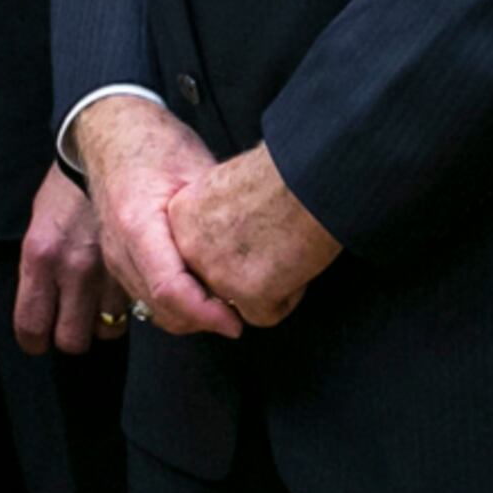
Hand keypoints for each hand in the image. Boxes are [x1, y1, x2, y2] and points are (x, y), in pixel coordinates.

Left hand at [10, 168, 122, 354]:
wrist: (109, 151)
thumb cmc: (67, 192)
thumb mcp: (39, 228)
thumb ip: (40, 270)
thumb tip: (41, 308)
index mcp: (41, 257)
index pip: (31, 325)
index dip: (34, 339)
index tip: (37, 339)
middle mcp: (74, 269)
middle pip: (71, 339)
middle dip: (70, 335)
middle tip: (71, 322)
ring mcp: (111, 271)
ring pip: (108, 329)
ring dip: (103, 323)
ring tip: (100, 306)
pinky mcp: (142, 268)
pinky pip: (135, 310)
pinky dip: (130, 308)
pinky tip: (124, 293)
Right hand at [72, 92, 242, 339]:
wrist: (111, 131)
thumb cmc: (152, 142)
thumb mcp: (197, 168)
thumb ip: (219, 213)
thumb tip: (259, 251)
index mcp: (137, 223)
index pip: (169, 289)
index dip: (206, 313)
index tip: (236, 322)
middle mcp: (119, 247)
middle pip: (161, 308)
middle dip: (203, 320)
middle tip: (241, 311)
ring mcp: (114, 256)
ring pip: (152, 309)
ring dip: (190, 314)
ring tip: (224, 301)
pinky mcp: (117, 260)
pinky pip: (146, 296)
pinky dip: (175, 303)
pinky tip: (201, 288)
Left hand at [168, 146, 340, 329]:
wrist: (312, 179)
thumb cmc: (285, 177)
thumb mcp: (229, 188)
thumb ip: (214, 219)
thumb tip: (224, 242)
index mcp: (181, 214)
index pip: (195, 254)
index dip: (230, 249)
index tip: (253, 233)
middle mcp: (188, 245)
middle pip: (212, 282)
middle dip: (243, 274)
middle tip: (273, 244)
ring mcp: (214, 272)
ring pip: (237, 301)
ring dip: (266, 284)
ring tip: (287, 248)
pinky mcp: (246, 294)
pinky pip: (265, 315)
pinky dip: (288, 295)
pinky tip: (297, 262)